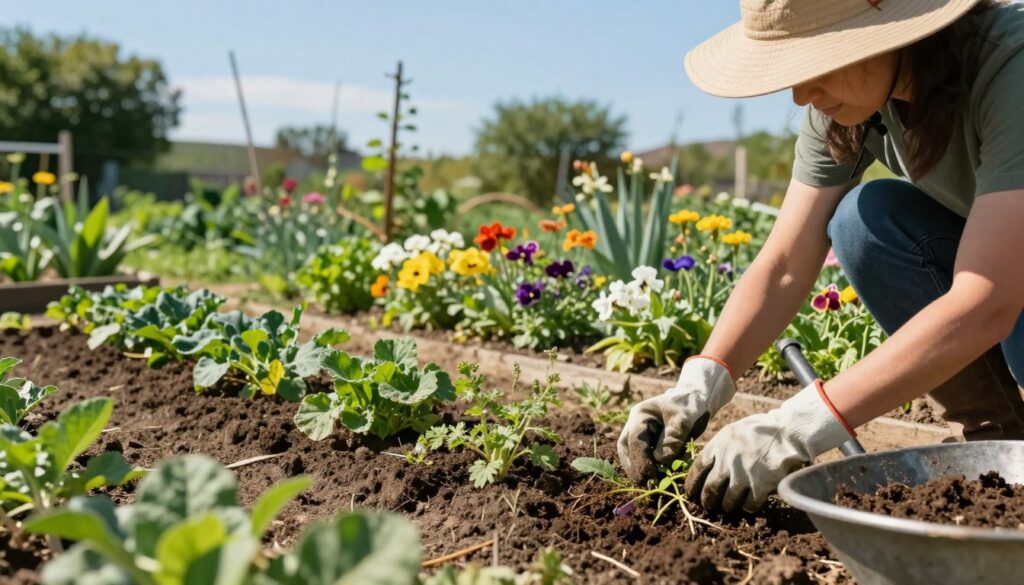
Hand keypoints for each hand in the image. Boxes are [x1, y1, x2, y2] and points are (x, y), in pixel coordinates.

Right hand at [617, 357, 735, 483]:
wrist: (695, 400)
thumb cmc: (689, 406)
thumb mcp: (684, 419)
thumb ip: (673, 439)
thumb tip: (660, 461)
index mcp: (640, 414)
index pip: (635, 440)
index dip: (640, 459)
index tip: (650, 475)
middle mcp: (635, 423)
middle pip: (625, 447)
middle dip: (633, 466)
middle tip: (643, 483)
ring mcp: (640, 432)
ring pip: (629, 452)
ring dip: (635, 469)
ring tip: (646, 484)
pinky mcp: (647, 441)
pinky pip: (640, 456)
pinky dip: (644, 467)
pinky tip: (653, 477)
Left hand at [684, 381, 853, 512]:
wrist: (786, 432)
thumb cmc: (760, 429)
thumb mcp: (732, 432)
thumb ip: (719, 448)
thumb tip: (708, 464)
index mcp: (717, 447)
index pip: (697, 469)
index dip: (691, 484)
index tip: (690, 492)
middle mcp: (726, 463)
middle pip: (710, 489)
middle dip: (707, 501)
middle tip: (707, 505)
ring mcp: (743, 476)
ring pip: (728, 501)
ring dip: (727, 506)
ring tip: (728, 507)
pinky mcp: (760, 487)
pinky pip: (749, 505)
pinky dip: (748, 507)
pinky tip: (749, 505)